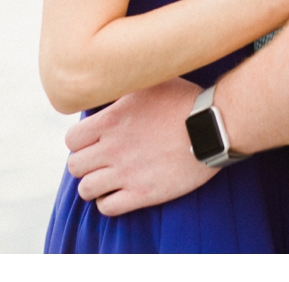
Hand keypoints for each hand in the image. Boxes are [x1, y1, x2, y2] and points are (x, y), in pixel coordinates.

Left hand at [64, 76, 212, 214]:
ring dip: (95, 184)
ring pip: (86, 189)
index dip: (81, 141)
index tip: (95, 140)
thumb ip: (126, 86)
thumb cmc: (187, 100)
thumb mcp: (153, 83)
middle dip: (87, 163)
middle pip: (75, 166)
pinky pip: (107, 207)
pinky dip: (109, 202)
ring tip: (110, 178)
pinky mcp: (142, 193)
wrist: (216, 126)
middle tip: (103, 159)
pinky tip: (121, 192)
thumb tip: (112, 80)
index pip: (71, 140)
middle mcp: (113, 148)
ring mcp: (127, 173)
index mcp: (112, 120)